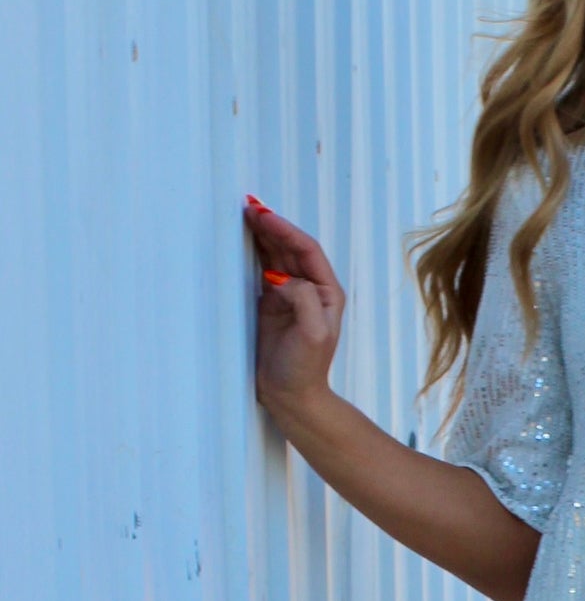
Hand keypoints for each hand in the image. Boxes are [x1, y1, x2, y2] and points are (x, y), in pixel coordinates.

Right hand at [243, 196, 346, 420]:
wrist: (291, 395)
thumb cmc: (306, 367)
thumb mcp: (313, 333)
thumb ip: (303, 300)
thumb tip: (282, 278)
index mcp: (327, 292)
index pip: (307, 251)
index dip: (286, 231)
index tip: (263, 216)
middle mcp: (311, 289)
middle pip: (290, 248)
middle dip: (271, 226)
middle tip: (248, 206)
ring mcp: (289, 295)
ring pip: (275, 256)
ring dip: (261, 235)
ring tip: (244, 214)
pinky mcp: (271, 304)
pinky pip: (262, 270)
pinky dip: (252, 253)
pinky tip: (241, 239)